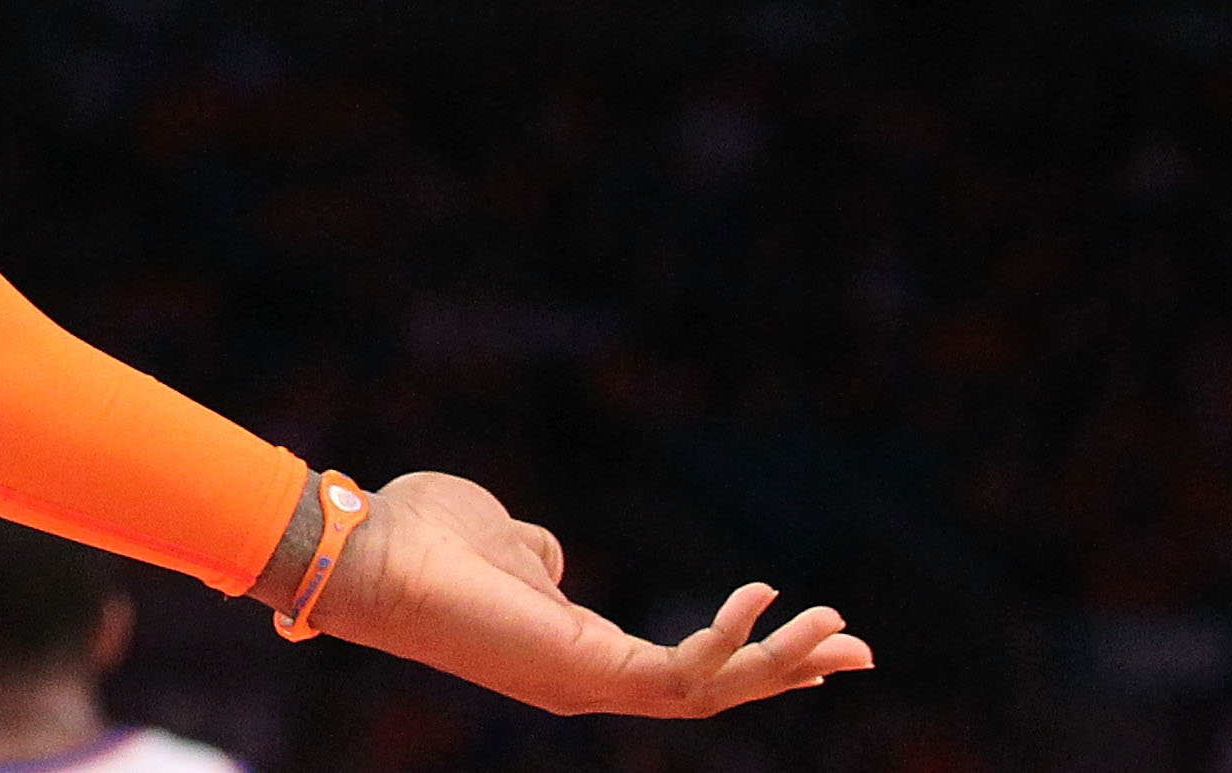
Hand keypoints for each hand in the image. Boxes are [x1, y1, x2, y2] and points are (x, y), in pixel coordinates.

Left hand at [319, 471, 874, 716]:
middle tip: (860, 650)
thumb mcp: (502, 538)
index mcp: (574, 649)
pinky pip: (678, 673)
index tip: (805, 628)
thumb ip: (537, 554)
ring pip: (712, 693)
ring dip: (782, 665)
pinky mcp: (585, 673)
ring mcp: (588, 684)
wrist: (370, 555)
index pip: (678, 667)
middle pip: (714, 690)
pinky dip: (728, 642)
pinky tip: (765, 600)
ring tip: (845, 635)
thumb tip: (548, 555)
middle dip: (788, 672)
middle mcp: (588, 679)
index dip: (742, 651)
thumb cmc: (419, 538)